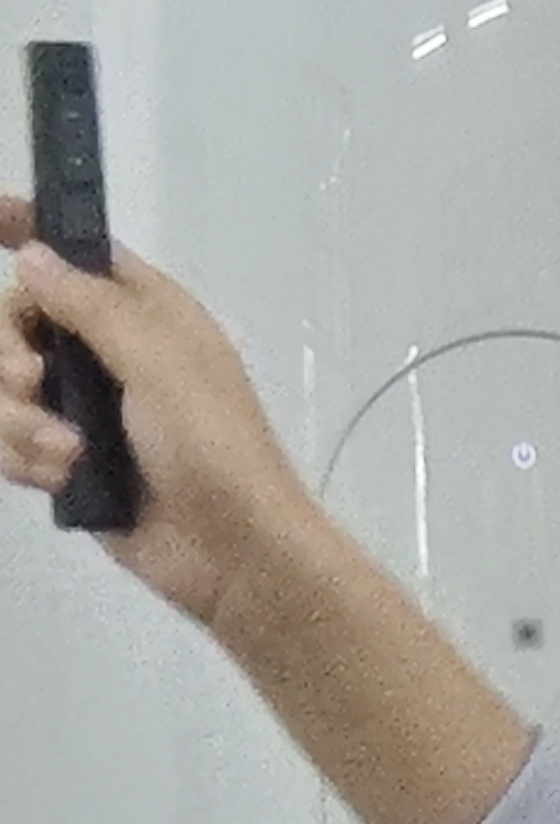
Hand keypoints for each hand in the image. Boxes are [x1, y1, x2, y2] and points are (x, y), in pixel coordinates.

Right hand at [1, 192, 320, 629]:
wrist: (237, 556)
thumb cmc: (214, 450)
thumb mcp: (160, 362)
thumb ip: (90, 305)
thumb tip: (34, 256)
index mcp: (147, 315)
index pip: (77, 254)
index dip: (29, 231)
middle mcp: (112, 354)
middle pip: (17, 320)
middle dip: (9, 351)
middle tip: (32, 381)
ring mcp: (88, 412)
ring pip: (6, 387)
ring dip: (19, 419)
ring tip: (66, 451)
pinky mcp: (71, 464)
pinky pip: (12, 442)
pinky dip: (27, 459)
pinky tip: (62, 478)